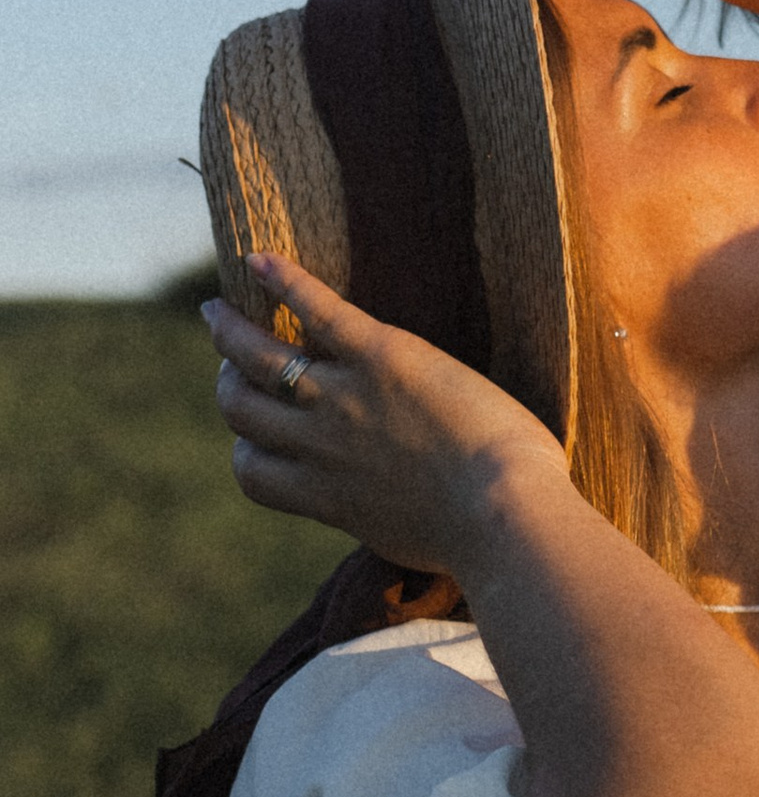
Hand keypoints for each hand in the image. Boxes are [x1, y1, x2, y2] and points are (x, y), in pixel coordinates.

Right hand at [208, 253, 574, 584]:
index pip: (252, 472)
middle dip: (228, 381)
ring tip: (218, 309)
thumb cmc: (476, 537)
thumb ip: (381, 514)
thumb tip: (394, 516)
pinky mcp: (381, 357)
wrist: (502, 513)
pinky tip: (260, 259)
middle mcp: (317, 446)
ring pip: (258, 356)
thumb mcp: (405, 537)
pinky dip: (284, 282)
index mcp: (324, 497)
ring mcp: (343, 398)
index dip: (245, 446)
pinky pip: (317, 310)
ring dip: (231, 329)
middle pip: (240, 407)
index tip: (253, 432)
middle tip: (232, 356)